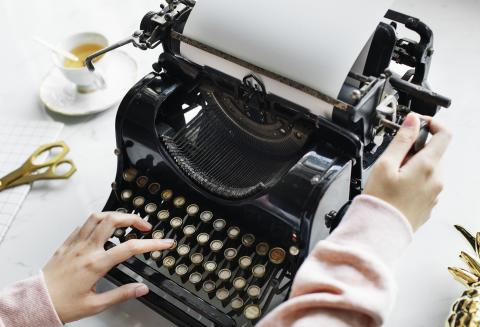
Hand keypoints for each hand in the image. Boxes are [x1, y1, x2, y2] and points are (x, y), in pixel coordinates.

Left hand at [43, 212, 173, 322]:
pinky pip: (83, 224)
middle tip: (144, 226)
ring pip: (96, 216)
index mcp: (95, 264)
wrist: (36, 302)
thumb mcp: (96, 305)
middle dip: (133, 219)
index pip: (130, 247)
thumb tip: (141, 289)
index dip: (152, 243)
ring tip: (125, 222)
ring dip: (115, 215)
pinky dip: (97, 221)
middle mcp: (86, 250)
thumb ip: (122, 294)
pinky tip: (102, 228)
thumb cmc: (62, 305)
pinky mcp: (66, 244)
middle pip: (113, 220)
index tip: (164, 243)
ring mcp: (75, 244)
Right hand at [364, 113, 451, 230]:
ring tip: (394, 175)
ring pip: (430, 168)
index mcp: (427, 165)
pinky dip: (415, 180)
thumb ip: (402, 139)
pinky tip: (397, 188)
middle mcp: (437, 179)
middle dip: (416, 149)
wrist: (380, 230)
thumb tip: (413, 120)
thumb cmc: (381, 200)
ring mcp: (435, 193)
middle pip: (435, 152)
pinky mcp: (430, 204)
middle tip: (395, 157)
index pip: (444, 134)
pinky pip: (427, 184)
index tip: (418, 124)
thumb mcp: (385, 163)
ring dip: (415, 165)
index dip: (432, 124)